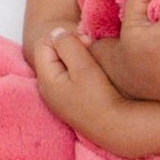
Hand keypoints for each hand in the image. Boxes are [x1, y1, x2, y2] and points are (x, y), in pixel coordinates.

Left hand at [34, 26, 134, 152]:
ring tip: (94, 64)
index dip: (64, 37)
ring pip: (61, 66)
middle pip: (52, 55)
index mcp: (45, 79)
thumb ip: (67, 44)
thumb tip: (57, 32)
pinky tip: (94, 77)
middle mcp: (46, 89)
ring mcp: (57, 97)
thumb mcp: (83, 66)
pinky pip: (68, 78)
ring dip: (76, 59)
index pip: (45, 43)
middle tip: (91, 52)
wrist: (114, 127)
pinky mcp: (68, 102)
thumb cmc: (99, 97)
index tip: (85, 43)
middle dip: (70, 48)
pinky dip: (79, 72)